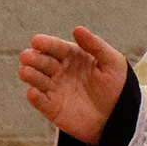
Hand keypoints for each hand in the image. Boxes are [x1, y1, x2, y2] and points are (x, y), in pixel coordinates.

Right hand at [18, 26, 127, 144]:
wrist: (119, 116)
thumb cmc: (117, 86)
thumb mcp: (112, 63)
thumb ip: (96, 46)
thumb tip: (77, 29)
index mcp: (71, 55)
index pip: (55, 46)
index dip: (45, 43)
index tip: (37, 42)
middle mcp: (59, 70)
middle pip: (41, 61)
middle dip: (32, 58)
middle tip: (27, 57)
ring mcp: (54, 88)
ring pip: (36, 79)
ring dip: (30, 75)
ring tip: (26, 73)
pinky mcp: (52, 107)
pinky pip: (39, 101)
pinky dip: (35, 97)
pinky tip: (33, 93)